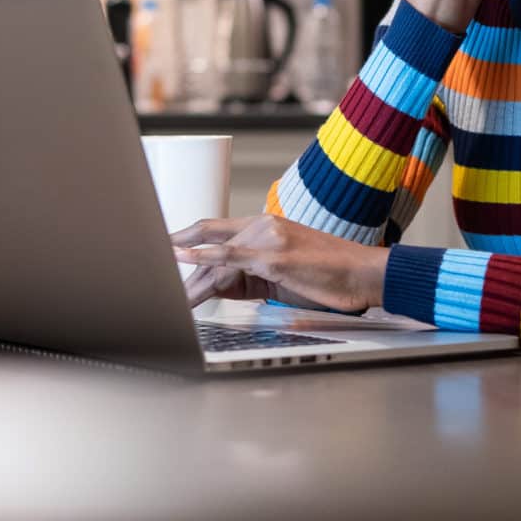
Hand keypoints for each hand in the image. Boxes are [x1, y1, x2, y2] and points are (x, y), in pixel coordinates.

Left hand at [171, 216, 386, 312]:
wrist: (365, 275)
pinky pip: (230, 258)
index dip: (186, 239)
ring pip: (215, 256)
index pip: (215, 231)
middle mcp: (264, 226)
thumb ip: (252, 275)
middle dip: (180, 262)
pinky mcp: (274, 257)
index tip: (163, 249)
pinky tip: (182, 259)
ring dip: (189, 279)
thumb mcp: (284, 273)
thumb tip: (220, 288)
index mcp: (266, 226)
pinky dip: (203, 259)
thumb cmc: (331, 277)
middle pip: (208, 240)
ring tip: (166, 295)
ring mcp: (268, 239)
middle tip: (154, 278)